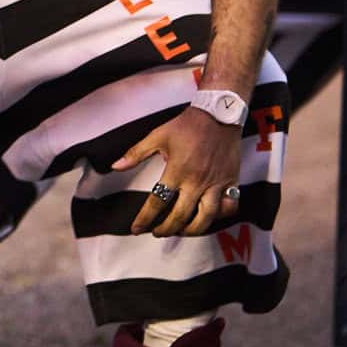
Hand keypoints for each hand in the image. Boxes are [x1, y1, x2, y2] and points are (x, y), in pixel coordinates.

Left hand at [119, 109, 244, 237]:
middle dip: (166, 229)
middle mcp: (197, 181)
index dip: (145, 218)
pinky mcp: (231, 182)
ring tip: (181, 231)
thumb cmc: (187, 125)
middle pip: (180, 216)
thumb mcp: (157, 136)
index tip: (137, 228)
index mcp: (177, 170)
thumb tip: (115, 166)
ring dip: (191, 230)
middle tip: (157, 232)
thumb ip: (135, 153)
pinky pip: (229, 207)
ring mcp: (216, 183)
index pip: (157, 201)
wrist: (219, 113)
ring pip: (206, 218)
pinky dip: (220, 216)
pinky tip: (209, 218)